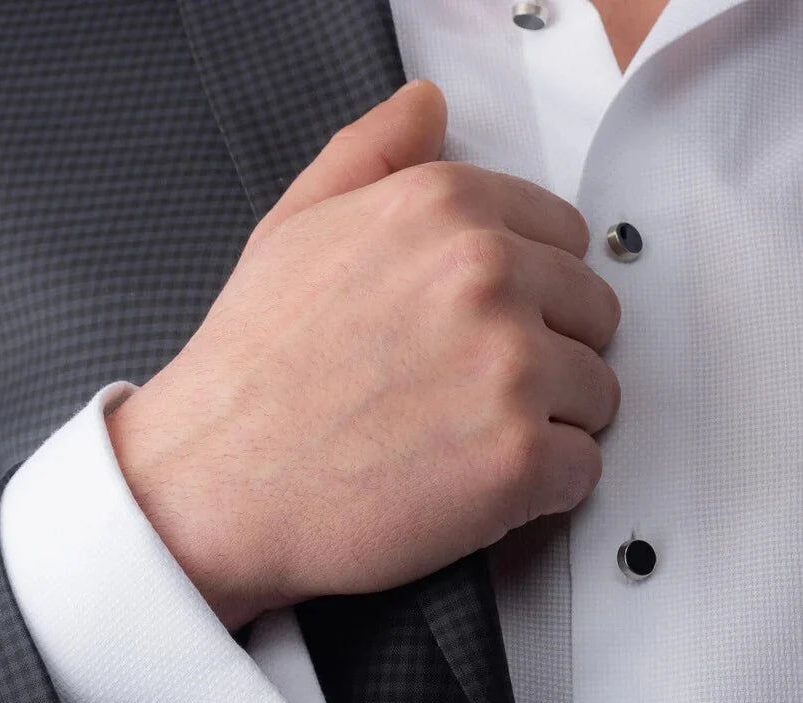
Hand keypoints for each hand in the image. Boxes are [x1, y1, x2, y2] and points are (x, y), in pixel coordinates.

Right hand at [106, 80, 621, 629]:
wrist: (211, 485)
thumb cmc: (248, 373)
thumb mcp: (292, 231)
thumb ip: (369, 154)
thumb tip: (426, 105)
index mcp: (442, 211)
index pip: (563, 236)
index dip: (529, 292)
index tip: (486, 329)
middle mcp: (486, 276)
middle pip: (592, 314)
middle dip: (544, 354)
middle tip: (466, 394)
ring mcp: (508, 369)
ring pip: (597, 395)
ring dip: (545, 423)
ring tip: (461, 441)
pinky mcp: (517, 461)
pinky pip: (581, 471)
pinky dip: (539, 490)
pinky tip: (470, 485)